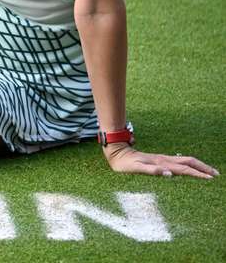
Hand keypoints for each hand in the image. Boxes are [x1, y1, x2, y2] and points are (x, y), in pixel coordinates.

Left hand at [104, 144, 218, 178]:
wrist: (116, 153)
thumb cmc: (125, 164)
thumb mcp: (136, 168)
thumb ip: (152, 171)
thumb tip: (169, 174)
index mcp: (162, 163)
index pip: (184, 169)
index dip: (198, 173)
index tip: (210, 178)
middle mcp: (164, 160)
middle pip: (188, 162)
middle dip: (203, 168)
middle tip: (216, 174)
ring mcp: (162, 159)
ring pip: (184, 161)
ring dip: (198, 166)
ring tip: (208, 172)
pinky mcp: (159, 160)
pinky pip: (178, 163)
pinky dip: (189, 166)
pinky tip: (191, 170)